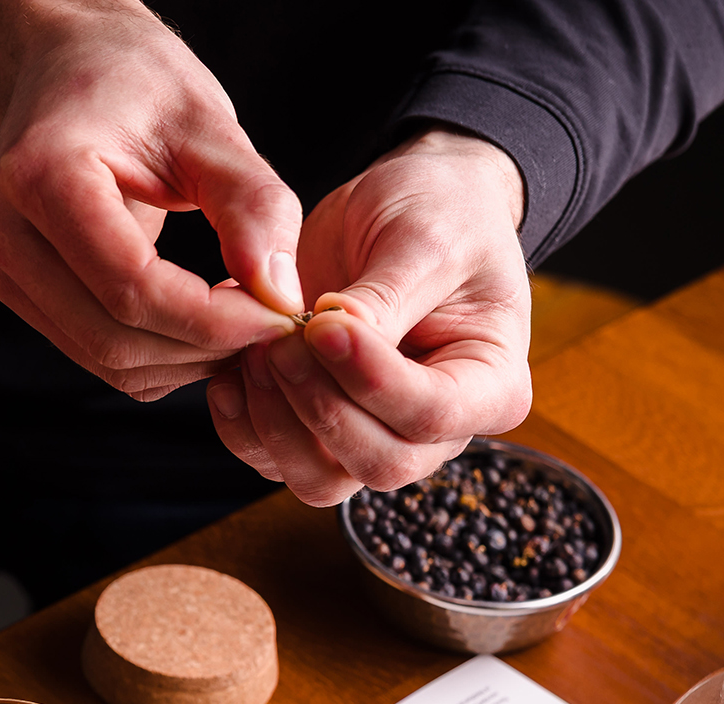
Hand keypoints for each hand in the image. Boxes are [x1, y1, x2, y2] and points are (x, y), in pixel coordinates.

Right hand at [0, 0, 301, 399]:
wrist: (69, 63)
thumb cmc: (134, 78)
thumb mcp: (208, 122)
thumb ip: (252, 204)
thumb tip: (279, 294)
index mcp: (42, 175)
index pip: (131, 288)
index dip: (214, 318)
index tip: (279, 314)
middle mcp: (4, 230)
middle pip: (113, 337)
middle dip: (205, 346)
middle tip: (270, 321)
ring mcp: (1, 267)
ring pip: (104, 360)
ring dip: (184, 358)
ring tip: (241, 319)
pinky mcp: (16, 290)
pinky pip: (93, 353)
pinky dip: (158, 356)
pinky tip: (200, 322)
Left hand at [207, 129, 531, 504]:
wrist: (408, 204)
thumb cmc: (440, 214)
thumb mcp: (425, 239)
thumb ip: (385, 296)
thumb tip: (332, 335)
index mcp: (490, 385)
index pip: (431, 414)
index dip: (370, 379)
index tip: (323, 324)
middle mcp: (436, 430)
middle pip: (378, 464)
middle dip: (319, 408)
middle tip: (280, 343)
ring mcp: (374, 436)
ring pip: (320, 479)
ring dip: (276, 424)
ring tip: (255, 353)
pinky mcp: (317, 430)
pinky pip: (273, 459)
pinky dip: (244, 425)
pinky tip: (233, 372)